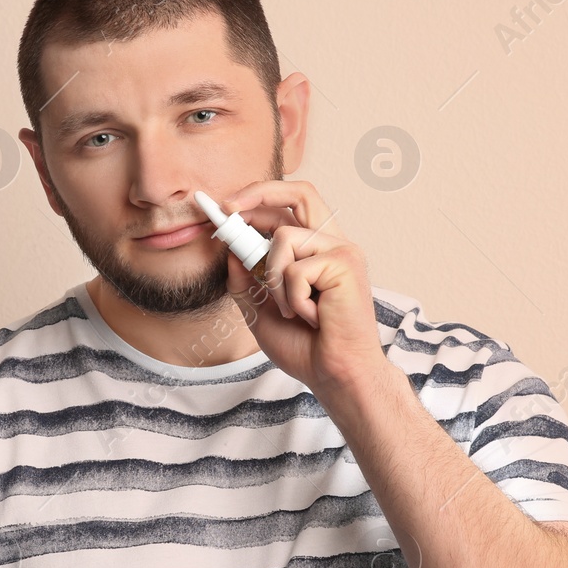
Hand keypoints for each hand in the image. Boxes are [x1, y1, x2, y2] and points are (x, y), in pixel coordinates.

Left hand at [215, 180, 391, 394]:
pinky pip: (296, 268)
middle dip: (257, 193)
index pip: (287, 209)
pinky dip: (292, 298)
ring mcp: (341, 251)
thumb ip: (245, 280)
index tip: (221, 209)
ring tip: (290, 310)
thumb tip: (228, 249)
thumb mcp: (259, 310)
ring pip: (284, 237)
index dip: (255, 202)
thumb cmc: (306, 347)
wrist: (335, 376)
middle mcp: (332, 244)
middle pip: (299, 192)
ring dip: (272, 278)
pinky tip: (312, 317)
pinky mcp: (346, 263)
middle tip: (226, 208)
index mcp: (315, 251)